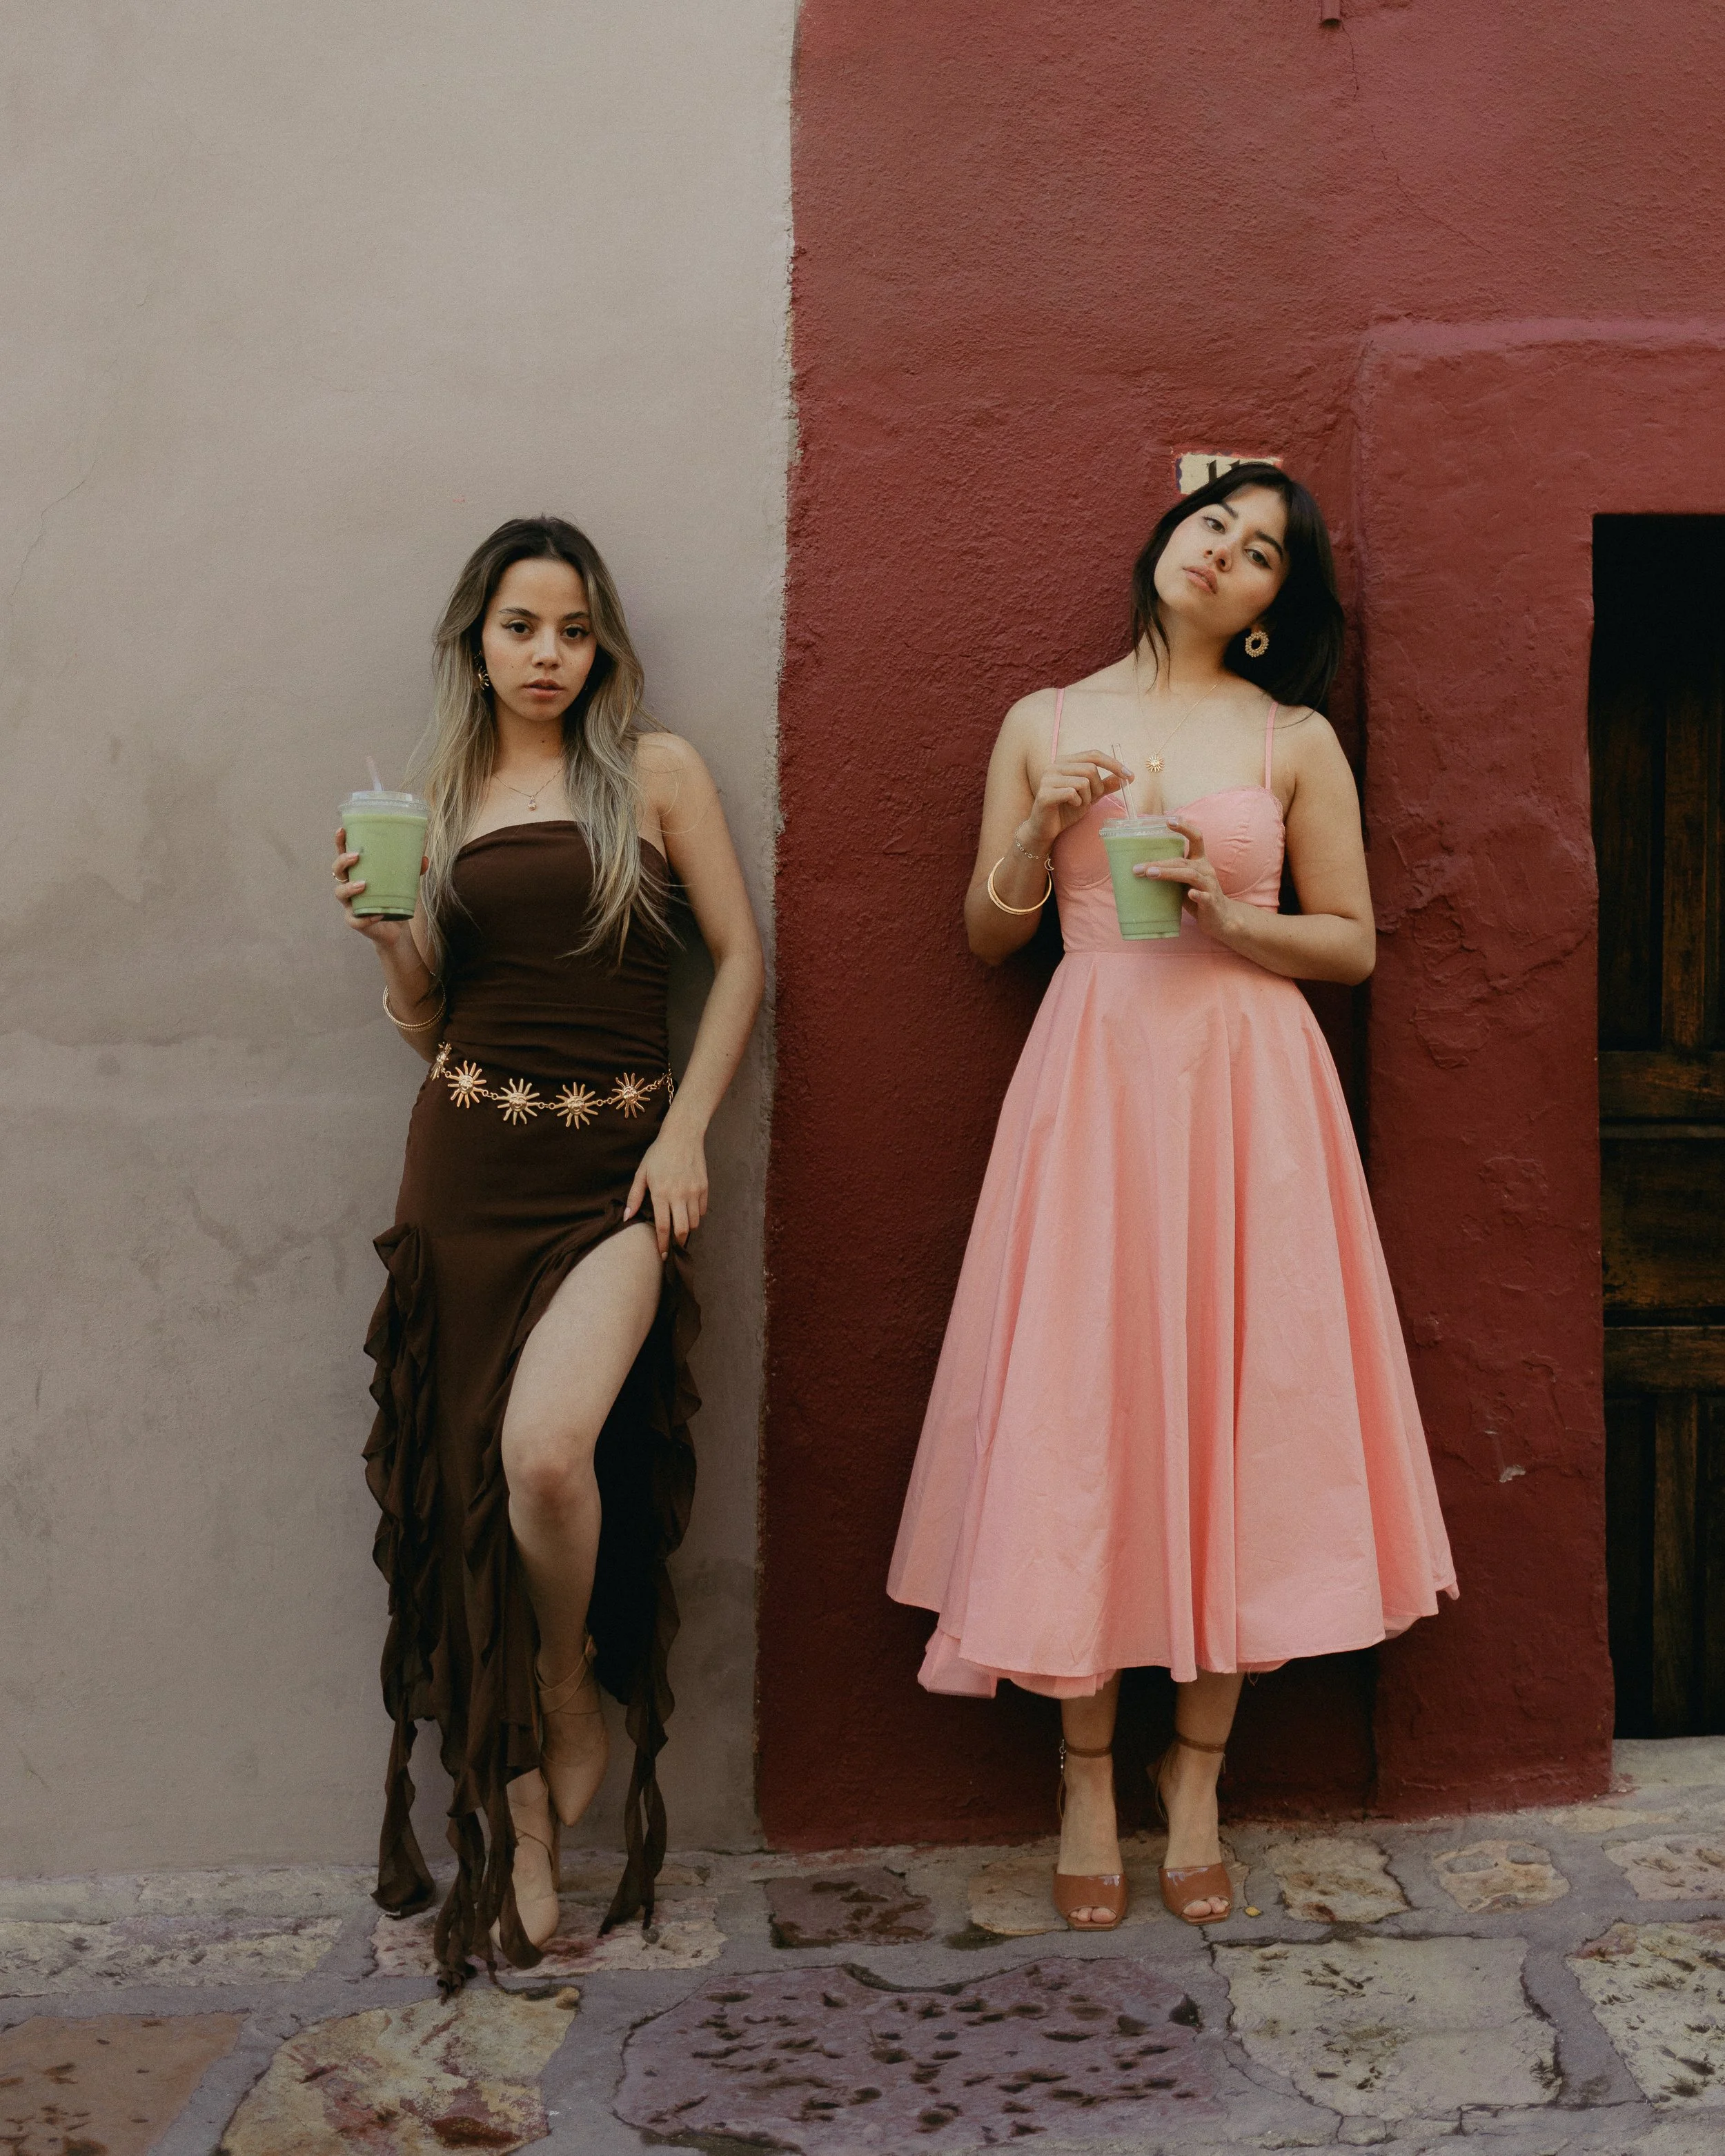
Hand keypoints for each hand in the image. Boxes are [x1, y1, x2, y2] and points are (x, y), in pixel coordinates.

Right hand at [333, 824, 423, 954]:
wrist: (396, 929)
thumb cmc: (395, 899)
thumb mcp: (406, 883)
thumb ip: (413, 870)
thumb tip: (424, 858)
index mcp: (357, 872)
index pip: (343, 854)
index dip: (340, 842)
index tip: (342, 830)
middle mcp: (349, 886)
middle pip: (337, 871)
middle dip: (343, 861)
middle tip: (357, 856)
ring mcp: (350, 904)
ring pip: (340, 893)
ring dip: (349, 888)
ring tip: (364, 885)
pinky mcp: (356, 922)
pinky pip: (355, 920)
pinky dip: (365, 918)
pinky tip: (377, 915)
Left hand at [623, 1112, 708, 1257]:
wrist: (683, 1136)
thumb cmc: (658, 1154)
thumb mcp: (642, 1173)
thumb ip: (635, 1197)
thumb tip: (628, 1217)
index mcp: (661, 1193)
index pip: (662, 1227)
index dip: (662, 1244)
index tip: (662, 1255)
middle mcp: (679, 1195)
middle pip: (682, 1230)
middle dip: (677, 1242)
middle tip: (673, 1246)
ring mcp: (694, 1192)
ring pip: (694, 1222)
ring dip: (687, 1228)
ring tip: (679, 1226)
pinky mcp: (704, 1187)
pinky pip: (702, 1210)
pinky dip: (696, 1215)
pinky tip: (688, 1211)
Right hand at [1023, 752, 1132, 850]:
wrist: (1046, 829)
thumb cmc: (1066, 810)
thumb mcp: (1090, 796)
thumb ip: (1106, 785)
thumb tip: (1128, 777)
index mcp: (1065, 761)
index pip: (1093, 754)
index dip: (1113, 763)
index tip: (1130, 776)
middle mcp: (1054, 766)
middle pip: (1090, 769)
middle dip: (1098, 787)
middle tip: (1092, 800)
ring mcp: (1047, 778)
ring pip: (1083, 781)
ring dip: (1087, 797)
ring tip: (1079, 804)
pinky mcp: (1044, 793)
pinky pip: (1072, 793)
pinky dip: (1077, 803)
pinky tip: (1071, 807)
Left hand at [1135, 818, 1240, 943]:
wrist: (1220, 918)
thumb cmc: (1197, 896)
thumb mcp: (1184, 881)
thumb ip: (1170, 872)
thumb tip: (1140, 868)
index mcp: (1199, 861)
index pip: (1196, 838)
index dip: (1184, 828)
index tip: (1169, 820)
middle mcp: (1205, 869)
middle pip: (1182, 861)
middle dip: (1159, 863)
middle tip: (1138, 868)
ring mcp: (1209, 885)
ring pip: (1190, 875)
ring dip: (1169, 874)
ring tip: (1151, 874)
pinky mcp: (1211, 901)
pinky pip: (1204, 896)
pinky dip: (1197, 895)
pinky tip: (1190, 894)